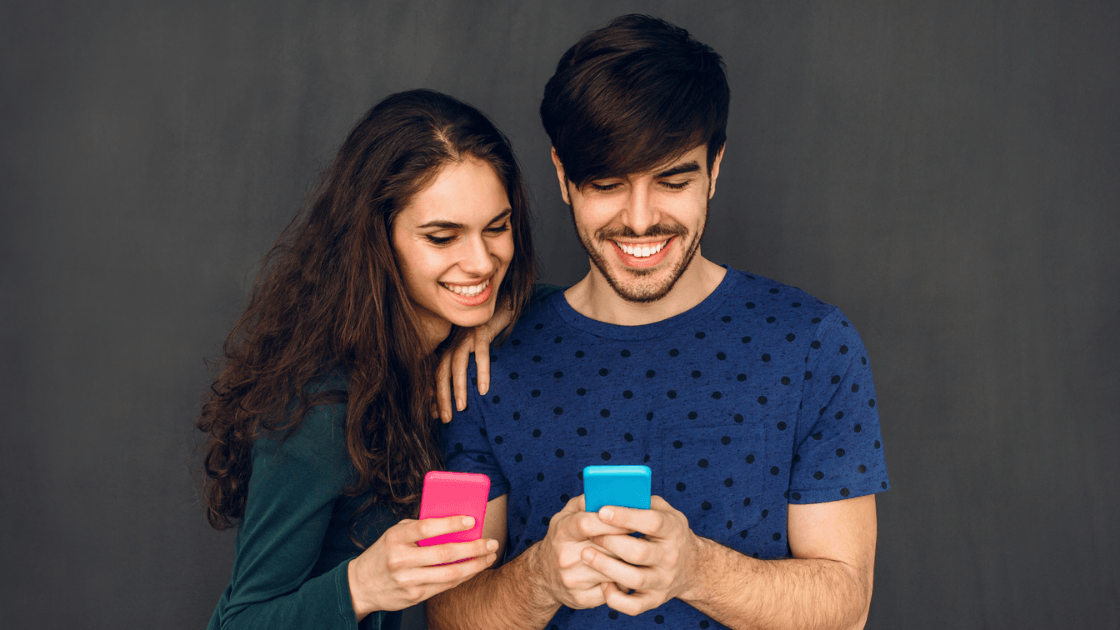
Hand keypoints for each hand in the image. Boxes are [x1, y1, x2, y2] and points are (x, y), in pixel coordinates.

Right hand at [348, 515, 498, 616]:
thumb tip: (453, 524)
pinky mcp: (414, 596)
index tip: (472, 521)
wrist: (360, 585)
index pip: (426, 528)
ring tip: (489, 556)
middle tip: (491, 542)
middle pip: (444, 553)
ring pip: (449, 573)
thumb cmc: (383, 553)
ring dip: (474, 565)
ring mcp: (408, 580)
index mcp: (395, 538)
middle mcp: (401, 560)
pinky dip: (463, 576)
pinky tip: (474, 569)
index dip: (451, 523)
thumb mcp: (394, 534)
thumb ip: (418, 528)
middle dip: (473, 548)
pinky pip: (445, 586)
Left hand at [434, 299, 514, 422]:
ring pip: (458, 364)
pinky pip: (481, 353)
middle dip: (442, 397)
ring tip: (462, 408)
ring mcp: (467, 336)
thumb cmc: (489, 334)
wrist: (502, 305)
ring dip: (459, 387)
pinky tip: (484, 389)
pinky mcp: (482, 331)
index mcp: (450, 350)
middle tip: (446, 419)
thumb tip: (462, 397)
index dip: (435, 396)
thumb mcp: (475, 353)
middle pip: (442, 372)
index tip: (436, 417)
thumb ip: (468, 370)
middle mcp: (454, 343)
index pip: (437, 376)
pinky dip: (481, 371)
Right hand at [532, 495, 632, 609]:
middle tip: (646, 536)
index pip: (588, 524)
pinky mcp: (581, 599)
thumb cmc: (563, 538)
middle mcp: (564, 557)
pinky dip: (623, 580)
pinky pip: (613, 589)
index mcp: (562, 531)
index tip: (634, 519)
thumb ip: (587, 501)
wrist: (542, 576)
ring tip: (640, 554)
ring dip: (629, 562)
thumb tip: (612, 492)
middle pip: (605, 548)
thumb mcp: (567, 514)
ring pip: (613, 570)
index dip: (613, 521)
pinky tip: (627, 572)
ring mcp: (572, 580)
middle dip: (628, 541)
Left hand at [580, 495, 700, 615]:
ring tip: (586, 554)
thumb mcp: (664, 510)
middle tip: (589, 533)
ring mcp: (663, 581)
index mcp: (673, 530)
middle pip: (638, 552)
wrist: (692, 566)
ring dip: (606, 567)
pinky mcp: (655, 600)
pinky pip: (632, 606)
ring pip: (634, 579)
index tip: (602, 510)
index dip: (625, 517)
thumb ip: (641, 500)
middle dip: (610, 541)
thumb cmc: (668, 531)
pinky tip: (602, 583)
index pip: (651, 522)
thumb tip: (612, 492)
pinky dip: (615, 597)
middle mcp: (671, 557)